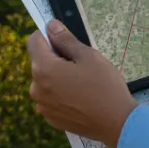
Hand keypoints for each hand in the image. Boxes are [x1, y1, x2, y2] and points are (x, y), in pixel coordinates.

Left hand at [27, 19, 137, 147]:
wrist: (115, 122)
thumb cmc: (104, 84)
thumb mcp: (88, 56)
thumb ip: (66, 40)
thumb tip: (51, 26)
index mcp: (44, 70)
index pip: (33, 42)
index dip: (47, 34)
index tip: (63, 36)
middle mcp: (36, 89)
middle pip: (40, 62)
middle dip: (55, 57)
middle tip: (81, 62)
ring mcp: (42, 106)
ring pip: (45, 81)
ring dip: (57, 76)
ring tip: (82, 81)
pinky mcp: (50, 119)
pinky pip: (50, 98)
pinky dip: (60, 92)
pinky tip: (80, 96)